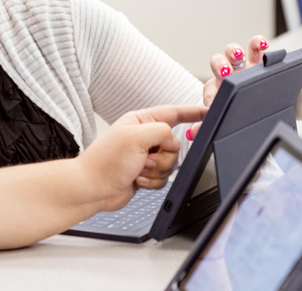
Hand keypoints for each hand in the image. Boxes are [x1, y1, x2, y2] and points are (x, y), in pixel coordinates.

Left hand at [78, 105, 206, 211]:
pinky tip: (137, 179)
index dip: (191, 113)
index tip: (207, 112)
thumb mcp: (136, 137)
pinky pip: (163, 178)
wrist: (93, 188)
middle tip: (144, 158)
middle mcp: (143, 137)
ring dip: (156, 170)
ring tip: (137, 169)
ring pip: (171, 164)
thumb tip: (173, 140)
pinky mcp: (145, 173)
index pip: (173, 113)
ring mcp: (144, 156)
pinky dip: (152, 181)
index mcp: (140, 122)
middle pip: (175, 145)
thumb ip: (161, 131)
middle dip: (163, 156)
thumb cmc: (105, 161)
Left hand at [191, 35, 268, 139]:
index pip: (210, 86)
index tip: (218, 89)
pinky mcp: (259, 62)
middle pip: (219, 61)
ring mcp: (242, 66)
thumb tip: (192, 134)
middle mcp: (228, 73)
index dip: (213, 88)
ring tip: (239, 54)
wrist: (249, 110)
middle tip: (225, 71)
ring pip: (235, 52)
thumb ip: (206, 126)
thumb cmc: (233, 111)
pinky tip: (262, 44)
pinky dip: (258, 43)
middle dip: (221, 64)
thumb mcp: (222, 118)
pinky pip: (256, 47)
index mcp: (216, 87)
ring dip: (235, 51)